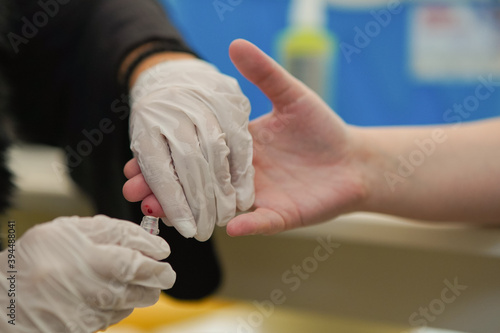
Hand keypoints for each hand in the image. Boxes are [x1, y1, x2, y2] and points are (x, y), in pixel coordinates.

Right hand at [0, 215, 174, 332]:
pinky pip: (115, 318)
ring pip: (133, 304)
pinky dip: (117, 305)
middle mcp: (94, 292)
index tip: (163, 255)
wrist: (1, 300)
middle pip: (146, 289)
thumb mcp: (69, 230)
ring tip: (120, 278)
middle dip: (156, 278)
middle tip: (155, 269)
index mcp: (92, 261)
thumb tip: (149, 239)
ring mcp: (90, 316)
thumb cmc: (33, 259)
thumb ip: (112, 231)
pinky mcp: (85, 331)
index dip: (159, 261)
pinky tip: (101, 294)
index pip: (143, 265)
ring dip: (137, 291)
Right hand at [124, 39, 368, 236]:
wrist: (355, 160)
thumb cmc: (322, 128)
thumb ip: (264, 74)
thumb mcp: (291, 95)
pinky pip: (261, 223)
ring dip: (189, 210)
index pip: (195, 150)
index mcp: (239, 146)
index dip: (166, 155)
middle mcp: (241, 175)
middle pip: (196, 182)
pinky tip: (230, 227)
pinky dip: (248, 226)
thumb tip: (234, 43)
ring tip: (159, 212)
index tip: (134, 157)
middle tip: (134, 191)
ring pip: (217, 206)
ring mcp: (259, 198)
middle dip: (164, 187)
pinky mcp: (281, 216)